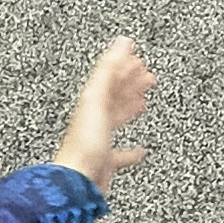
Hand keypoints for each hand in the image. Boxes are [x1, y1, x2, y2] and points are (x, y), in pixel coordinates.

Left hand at [55, 36, 156, 189]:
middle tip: (147, 75)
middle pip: (114, 95)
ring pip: (117, 117)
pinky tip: (141, 150)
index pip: (109, 77)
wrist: (76, 180)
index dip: (123, 65)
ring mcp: (98, 139)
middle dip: (130, 83)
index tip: (137, 56)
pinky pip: (121, 151)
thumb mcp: (96, 99)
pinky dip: (132, 150)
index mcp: (90, 102)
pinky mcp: (105, 161)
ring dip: (131, 107)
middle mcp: (93, 119)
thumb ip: (109, 70)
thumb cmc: (84, 144)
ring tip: (143, 101)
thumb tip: (122, 42)